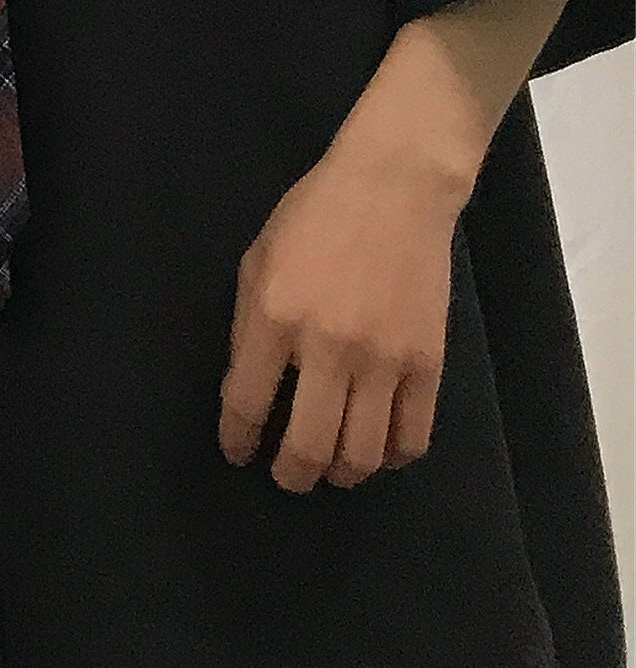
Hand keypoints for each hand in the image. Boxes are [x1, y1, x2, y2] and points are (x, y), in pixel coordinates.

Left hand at [217, 133, 459, 490]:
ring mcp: (384, 361)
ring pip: (364, 454)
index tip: (237, 453)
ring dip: (341, 473)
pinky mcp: (429, 364)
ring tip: (329, 468)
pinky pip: (413, 437)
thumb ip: (246, 327)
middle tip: (285, 477)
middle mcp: (328, 348)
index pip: (247, 404)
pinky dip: (392, 457)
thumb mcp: (256, 262)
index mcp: (274, 319)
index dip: (238, 440)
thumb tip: (244, 389)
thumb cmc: (313, 218)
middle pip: (309, 446)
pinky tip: (377, 450)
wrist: (393, 190)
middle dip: (290, 475)